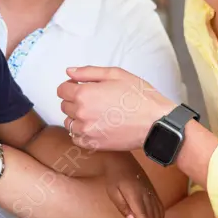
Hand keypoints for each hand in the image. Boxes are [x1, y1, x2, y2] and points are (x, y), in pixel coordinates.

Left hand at [57, 66, 173, 151]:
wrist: (155, 123)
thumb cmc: (139, 96)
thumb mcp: (115, 74)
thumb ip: (88, 72)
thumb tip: (69, 72)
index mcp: (84, 94)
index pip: (61, 90)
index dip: (71, 86)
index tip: (82, 87)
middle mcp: (81, 113)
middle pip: (64, 105)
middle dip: (75, 100)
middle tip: (95, 99)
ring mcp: (86, 131)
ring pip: (69, 122)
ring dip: (77, 117)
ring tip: (97, 113)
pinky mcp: (93, 145)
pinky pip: (76, 138)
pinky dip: (82, 132)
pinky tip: (96, 126)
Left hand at [103, 153, 164, 217]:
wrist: (121, 159)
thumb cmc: (114, 176)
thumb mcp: (112, 192)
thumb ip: (122, 206)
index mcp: (135, 194)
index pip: (143, 215)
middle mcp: (146, 193)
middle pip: (152, 216)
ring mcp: (151, 191)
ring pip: (159, 212)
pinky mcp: (153, 190)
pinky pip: (160, 206)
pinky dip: (161, 217)